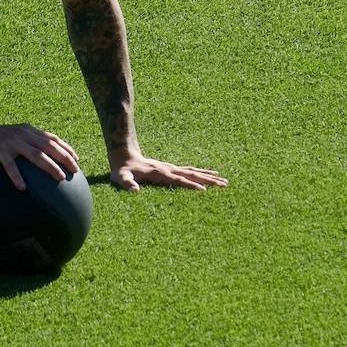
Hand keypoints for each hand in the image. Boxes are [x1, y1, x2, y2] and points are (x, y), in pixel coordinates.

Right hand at [0, 122, 79, 189]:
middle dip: (65, 158)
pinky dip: (17, 176)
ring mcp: (12, 143)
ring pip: (36, 155)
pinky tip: (23, 188)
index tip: (77, 160)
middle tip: (74, 171)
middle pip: (49, 146)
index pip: (52, 138)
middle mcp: (24, 135)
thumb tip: (40, 161)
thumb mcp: (13, 138)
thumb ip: (26, 145)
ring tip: (59, 178)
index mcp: (28, 131)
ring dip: (50, 166)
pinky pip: (10, 166)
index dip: (66, 148)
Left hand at [110, 153, 227, 191]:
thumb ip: (127, 184)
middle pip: (192, 175)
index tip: (205, 191)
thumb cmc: (122, 170)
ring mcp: (171, 168)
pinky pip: (189, 171)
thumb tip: (134, 191)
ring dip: (209, 176)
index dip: (190, 186)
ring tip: (224, 181)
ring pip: (194, 172)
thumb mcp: (121, 178)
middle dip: (208, 180)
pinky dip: (201, 173)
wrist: (123, 155)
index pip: (178, 181)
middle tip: (225, 185)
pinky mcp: (170, 168)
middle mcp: (168, 169)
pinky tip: (210, 174)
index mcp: (159, 174)